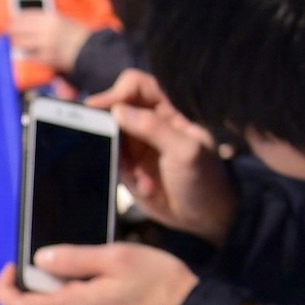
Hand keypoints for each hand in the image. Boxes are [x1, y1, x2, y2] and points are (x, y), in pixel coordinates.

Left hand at [0, 245, 198, 304]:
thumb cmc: (160, 285)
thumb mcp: (117, 258)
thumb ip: (74, 258)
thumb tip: (41, 260)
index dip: (5, 288)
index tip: (12, 269)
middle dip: (53, 283)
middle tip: (82, 262)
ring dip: (76, 293)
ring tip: (109, 277)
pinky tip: (118, 294)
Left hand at [6, 8, 89, 71]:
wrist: (87, 50)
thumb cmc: (76, 35)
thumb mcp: (62, 20)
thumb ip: (45, 20)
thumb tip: (26, 21)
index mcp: (51, 18)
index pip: (26, 15)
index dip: (15, 18)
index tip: (10, 20)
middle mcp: (46, 30)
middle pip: (19, 28)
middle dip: (12, 30)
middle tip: (8, 31)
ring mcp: (45, 44)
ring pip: (21, 42)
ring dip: (16, 42)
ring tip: (15, 41)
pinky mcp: (45, 57)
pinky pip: (28, 55)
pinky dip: (24, 53)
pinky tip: (22, 52)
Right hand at [88, 69, 235, 243]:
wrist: (203, 218)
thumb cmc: (204, 179)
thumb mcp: (185, 151)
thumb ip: (153, 128)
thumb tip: (117, 111)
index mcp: (171, 109)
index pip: (137, 86)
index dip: (117, 92)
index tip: (99, 108)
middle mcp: (150, 123)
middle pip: (116, 109)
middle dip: (109, 127)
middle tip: (108, 145)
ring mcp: (137, 146)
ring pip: (107, 137)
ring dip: (117, 157)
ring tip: (138, 175)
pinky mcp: (127, 168)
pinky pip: (109, 163)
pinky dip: (121, 174)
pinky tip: (144, 186)